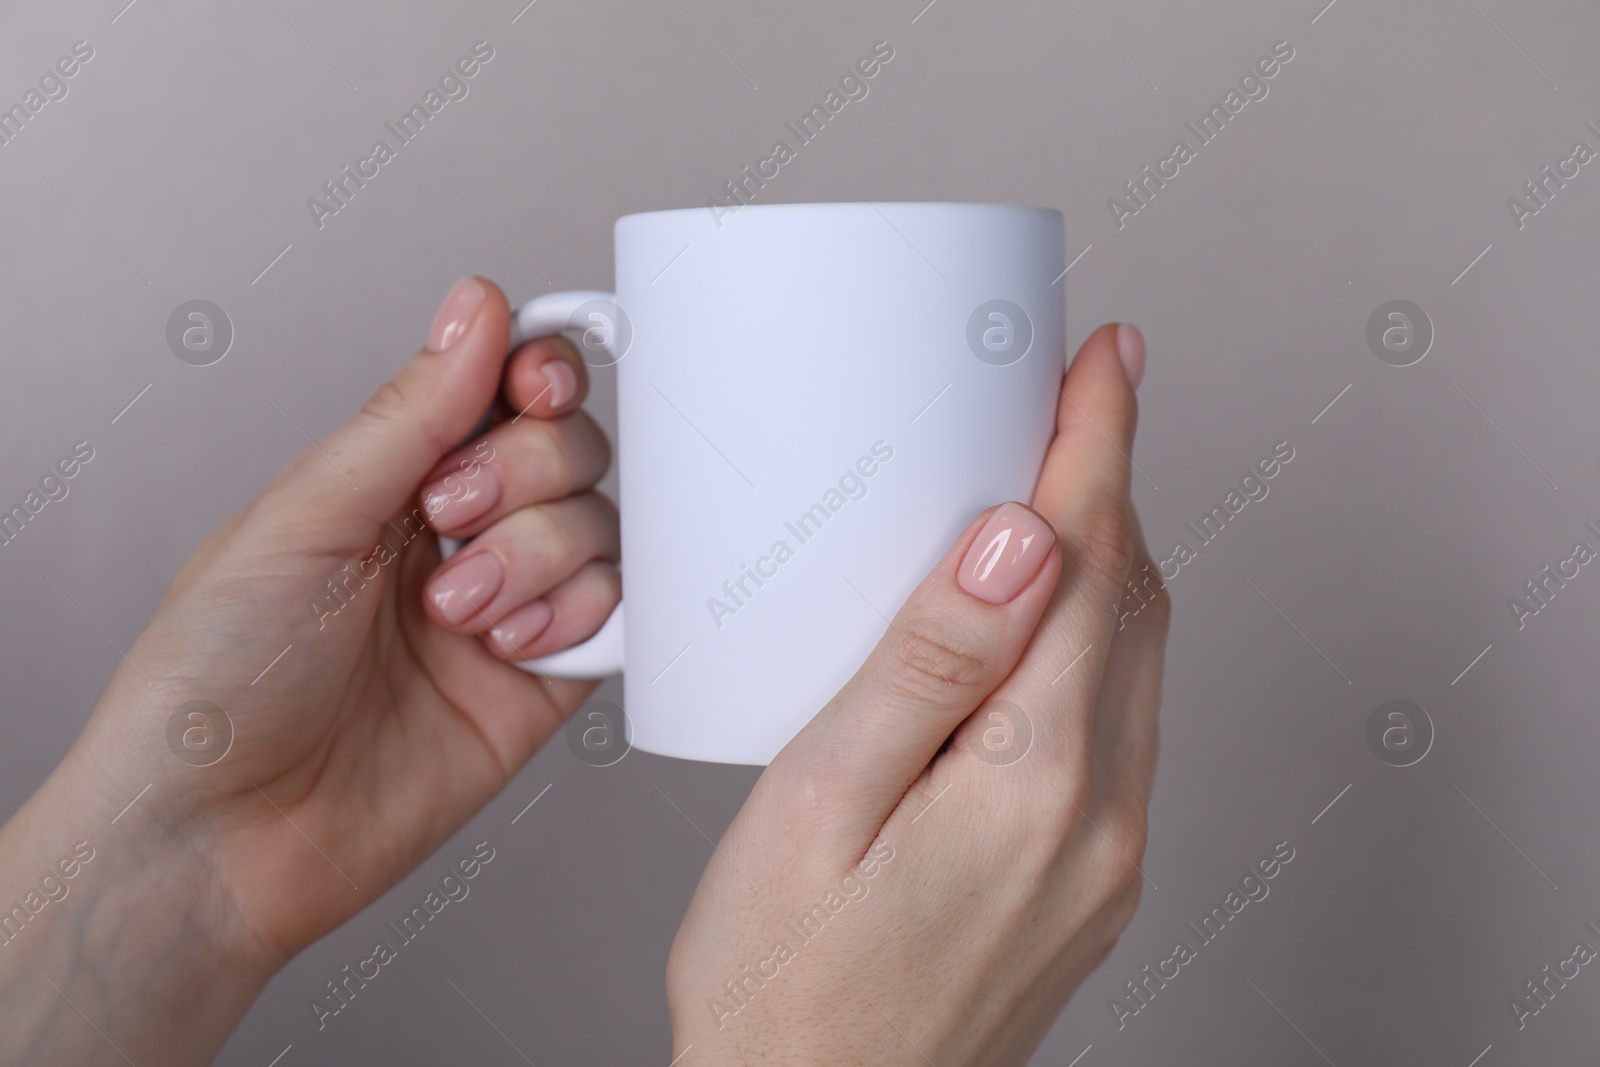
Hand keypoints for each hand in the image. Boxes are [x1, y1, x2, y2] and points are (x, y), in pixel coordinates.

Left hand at [0, 277, 618, 1064]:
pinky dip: (578, 616)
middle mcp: (458, 536)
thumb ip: (410, 416)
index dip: (539, 370)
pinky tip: (509, 648)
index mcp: (390, 479)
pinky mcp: (542, 687)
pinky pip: (617, 619)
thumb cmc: (218, 678)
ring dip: (538, 555)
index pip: (503, 391)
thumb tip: (478, 307)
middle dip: (526, 472)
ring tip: (458, 613)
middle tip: (452, 514)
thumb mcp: (304, 518)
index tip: (534, 382)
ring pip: (601, 528)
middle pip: (570, 448)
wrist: (221, 837)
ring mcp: (506, 609)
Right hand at [666, 324, 1165, 1065]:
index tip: (1106, 357)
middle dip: (1107, 481)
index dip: (1099, 442)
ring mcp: (1106, 858)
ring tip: (1047, 482)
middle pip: (1130, 602)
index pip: (1088, 563)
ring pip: (1132, 661)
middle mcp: (1100, 819)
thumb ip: (924, 667)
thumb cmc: (783, 991)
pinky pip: (1115, 723)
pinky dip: (1090, 639)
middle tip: (1070, 395)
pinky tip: (1032, 624)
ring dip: (1102, 557)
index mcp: (1033, 781)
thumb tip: (1017, 540)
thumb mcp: (817, 806)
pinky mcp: (1086, 881)